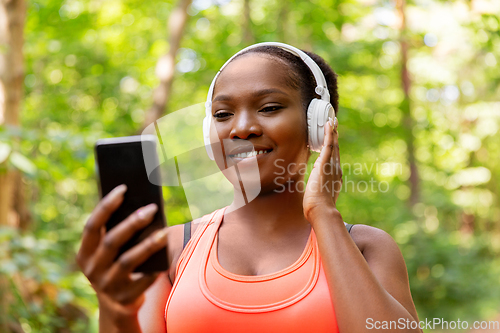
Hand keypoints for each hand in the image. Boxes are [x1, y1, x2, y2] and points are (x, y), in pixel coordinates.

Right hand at [76, 184, 167, 317]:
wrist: (116, 304)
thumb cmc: (116, 266)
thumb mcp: (109, 253)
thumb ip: (116, 232)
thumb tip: (141, 204)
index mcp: (84, 254)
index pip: (92, 226)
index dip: (106, 206)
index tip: (123, 188)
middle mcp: (92, 270)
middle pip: (112, 241)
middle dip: (132, 223)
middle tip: (151, 208)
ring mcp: (107, 286)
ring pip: (128, 261)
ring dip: (148, 245)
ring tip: (165, 232)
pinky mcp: (124, 298)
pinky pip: (142, 281)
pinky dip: (154, 268)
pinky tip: (166, 256)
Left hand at [303, 117, 341, 221]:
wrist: (321, 211)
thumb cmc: (317, 207)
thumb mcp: (319, 195)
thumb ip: (318, 189)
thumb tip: (314, 187)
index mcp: (334, 177)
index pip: (333, 159)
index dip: (333, 147)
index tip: (333, 139)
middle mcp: (336, 169)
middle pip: (335, 149)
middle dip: (335, 136)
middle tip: (334, 123)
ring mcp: (332, 166)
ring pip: (333, 145)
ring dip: (333, 131)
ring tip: (331, 120)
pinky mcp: (325, 164)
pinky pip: (328, 145)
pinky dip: (329, 134)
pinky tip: (329, 124)